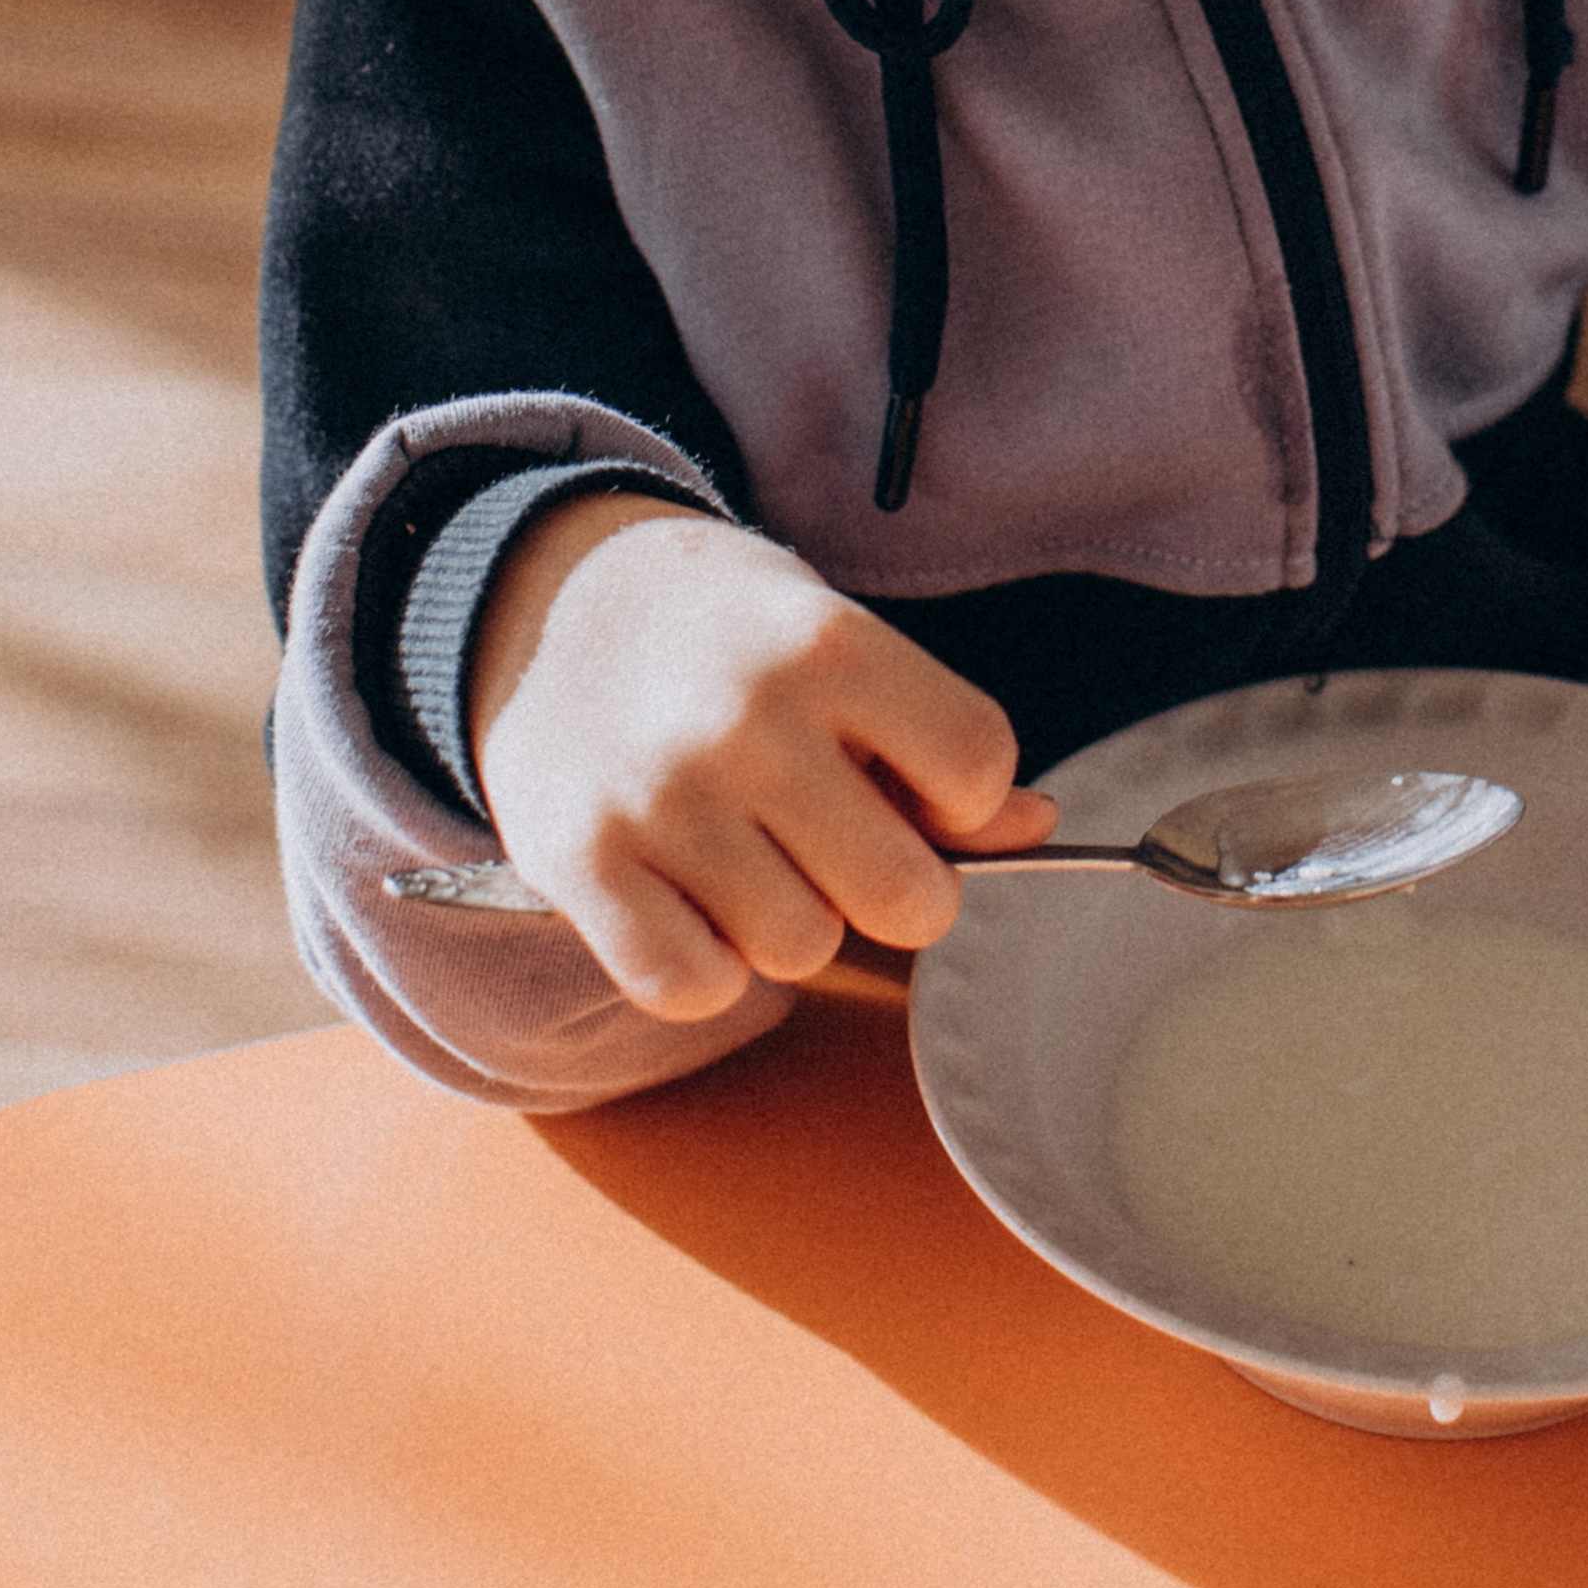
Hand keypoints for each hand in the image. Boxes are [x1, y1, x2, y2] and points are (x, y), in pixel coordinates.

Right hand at [468, 496, 1056, 1020]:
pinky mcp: (581, 864)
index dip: (965, 793)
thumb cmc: (727, 634)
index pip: (977, 764)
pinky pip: (693, 987)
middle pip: (909, 898)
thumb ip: (935, 739)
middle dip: (893, 886)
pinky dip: (705, 966)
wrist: (550, 600)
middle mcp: (749, 721)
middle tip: (841, 841)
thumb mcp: (837, 643)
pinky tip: (690, 896)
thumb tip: (1037, 830)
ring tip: (748, 849)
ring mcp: (661, 798)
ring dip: (791, 922)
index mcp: (829, 644)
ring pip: (803, 951)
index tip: (918, 780)